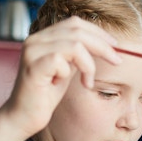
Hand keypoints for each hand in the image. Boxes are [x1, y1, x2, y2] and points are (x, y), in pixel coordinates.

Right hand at [1, 17, 120, 136]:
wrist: (24, 116)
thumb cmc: (46, 94)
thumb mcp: (68, 68)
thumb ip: (79, 53)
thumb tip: (105, 43)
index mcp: (44, 37)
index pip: (75, 23)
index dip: (98, 32)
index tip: (116, 46)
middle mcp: (35, 39)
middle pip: (77, 30)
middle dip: (103, 45)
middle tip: (117, 61)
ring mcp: (32, 51)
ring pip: (74, 44)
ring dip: (88, 64)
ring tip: (87, 81)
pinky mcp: (32, 66)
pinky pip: (61, 60)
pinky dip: (71, 72)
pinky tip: (66, 84)